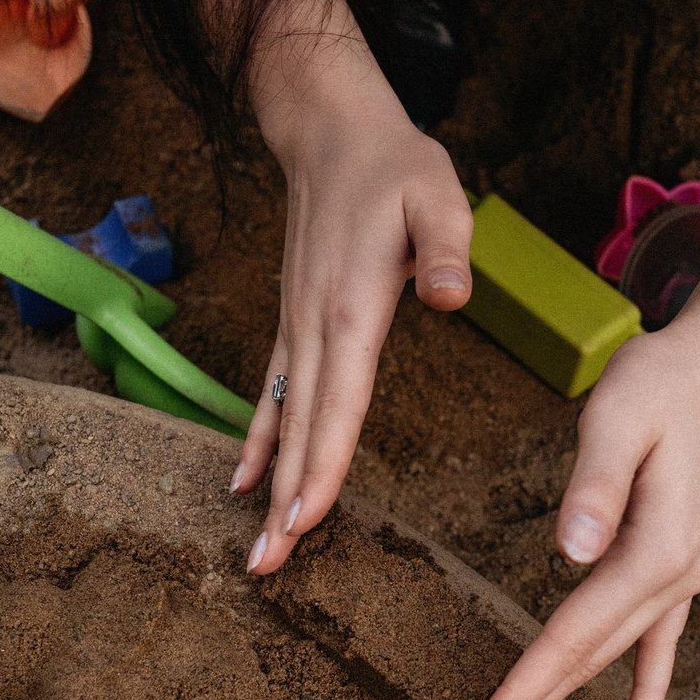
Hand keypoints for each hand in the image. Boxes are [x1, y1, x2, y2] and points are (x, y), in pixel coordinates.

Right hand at [232, 0, 474, 572]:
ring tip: (257, 549)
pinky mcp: (297, 324)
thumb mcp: (437, 191)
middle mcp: (315, 327)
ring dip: (269, 486)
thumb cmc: (394, 166)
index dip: (319, 464)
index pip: (337, 402)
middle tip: (267, 566)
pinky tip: (245, 482)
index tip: (303, 518)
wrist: (331, 133)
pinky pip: (274, 394)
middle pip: (301, 428)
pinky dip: (258, 440)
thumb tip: (454, 297)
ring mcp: (298, 327)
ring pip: (283, 420)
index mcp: (351, 307)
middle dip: (286, 501)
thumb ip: (447, 245)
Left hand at [455, 311, 699, 699]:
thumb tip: (570, 552)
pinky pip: (658, 642)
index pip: (574, 636)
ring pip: (611, 655)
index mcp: (654, 551)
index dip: (524, 688)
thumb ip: (595, 486)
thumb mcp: (619, 417)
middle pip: (588, 659)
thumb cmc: (665, 382)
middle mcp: (674, 578)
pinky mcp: (679, 565)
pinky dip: (645, 689)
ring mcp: (683, 578)